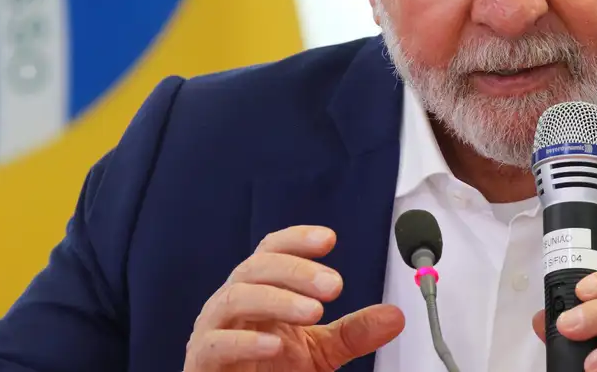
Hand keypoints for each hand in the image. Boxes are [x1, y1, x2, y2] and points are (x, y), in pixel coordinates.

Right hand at [184, 225, 404, 370]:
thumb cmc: (272, 371)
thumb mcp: (320, 351)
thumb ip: (353, 333)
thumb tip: (395, 316)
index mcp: (260, 291)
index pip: (272, 251)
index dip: (297, 239)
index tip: (329, 239)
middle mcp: (233, 303)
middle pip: (256, 268)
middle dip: (296, 271)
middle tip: (334, 285)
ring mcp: (213, 330)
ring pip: (236, 298)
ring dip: (277, 300)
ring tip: (313, 312)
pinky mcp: (201, 361)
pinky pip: (215, 344)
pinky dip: (245, 342)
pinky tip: (274, 345)